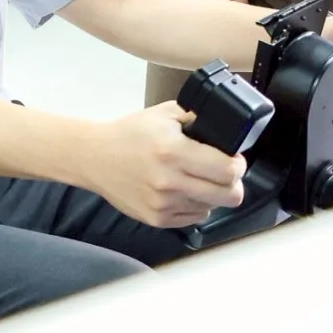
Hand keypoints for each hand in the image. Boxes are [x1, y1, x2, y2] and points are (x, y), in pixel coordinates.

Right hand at [84, 102, 244, 228]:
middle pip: (229, 195)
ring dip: (212, 194)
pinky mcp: (156, 219)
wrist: (93, 157)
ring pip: (212, 207)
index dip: (238, 164)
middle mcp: (169, 180)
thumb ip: (196, 117)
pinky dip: (194, 205)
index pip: (228, 170)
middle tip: (224, 174)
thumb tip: (227, 127)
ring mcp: (163, 203)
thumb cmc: (128, 134)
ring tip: (197, 180)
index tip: (234, 160)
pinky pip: (193, 217)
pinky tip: (182, 191)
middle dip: (233, 184)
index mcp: (173, 151)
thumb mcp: (163, 114)